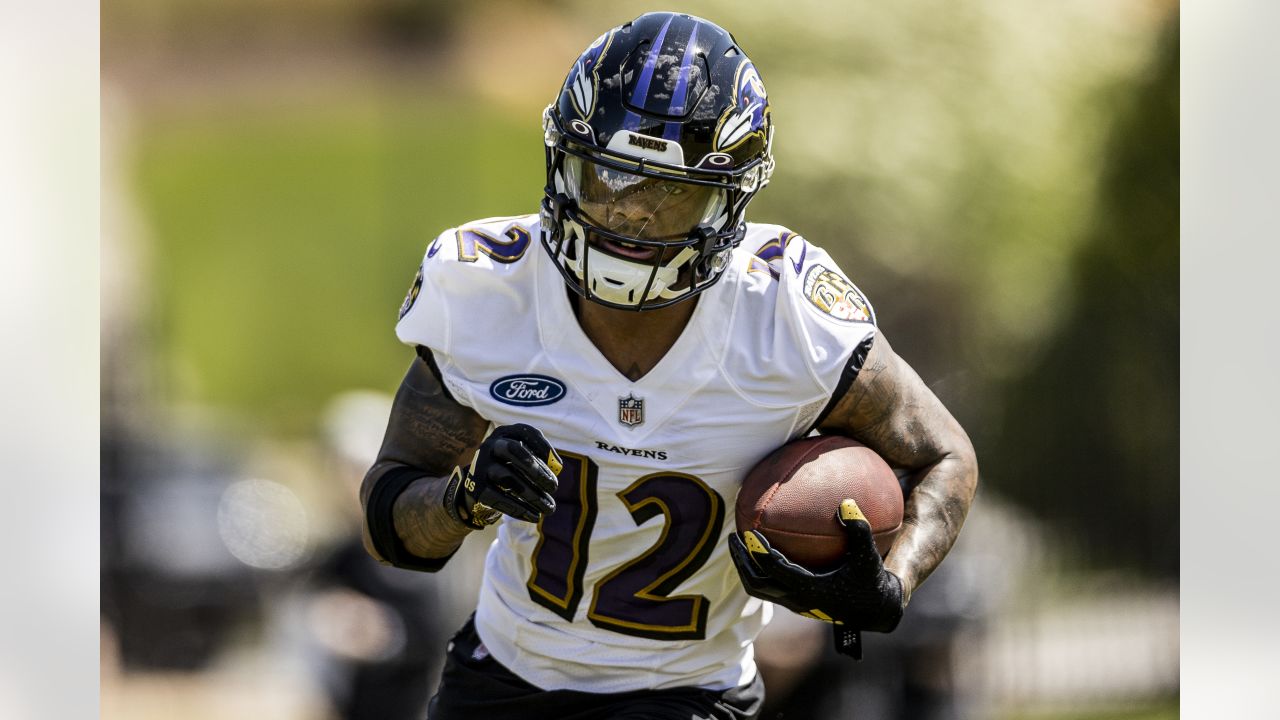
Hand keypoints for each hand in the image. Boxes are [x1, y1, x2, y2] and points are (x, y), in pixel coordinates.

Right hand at [443, 424, 561, 528]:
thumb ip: (541, 460)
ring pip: (507, 478)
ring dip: (532, 495)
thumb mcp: (524, 460)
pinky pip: (498, 498)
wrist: (481, 486)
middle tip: (555, 487)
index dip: (544, 447)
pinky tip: (534, 517)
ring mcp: (481, 465)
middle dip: (536, 469)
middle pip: (513, 449)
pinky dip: (519, 509)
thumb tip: (557, 467)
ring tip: (550, 508)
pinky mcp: (476, 487)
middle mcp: (490, 445)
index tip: (559, 467)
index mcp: (505, 434)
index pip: (525, 432)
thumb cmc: (512, 468)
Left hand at [728, 498, 903, 631]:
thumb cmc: (871, 581)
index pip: (775, 570)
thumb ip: (859, 530)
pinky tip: (759, 551)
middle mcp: (796, 600)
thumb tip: (846, 502)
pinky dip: (758, 571)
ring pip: (758, 589)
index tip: (748, 533)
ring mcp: (793, 604)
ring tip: (738, 545)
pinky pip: (768, 588)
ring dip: (745, 568)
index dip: (759, 553)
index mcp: (809, 590)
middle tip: (732, 537)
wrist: (874, 611)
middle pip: (756, 583)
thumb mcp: (868, 557)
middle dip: (741, 561)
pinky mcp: (795, 603)